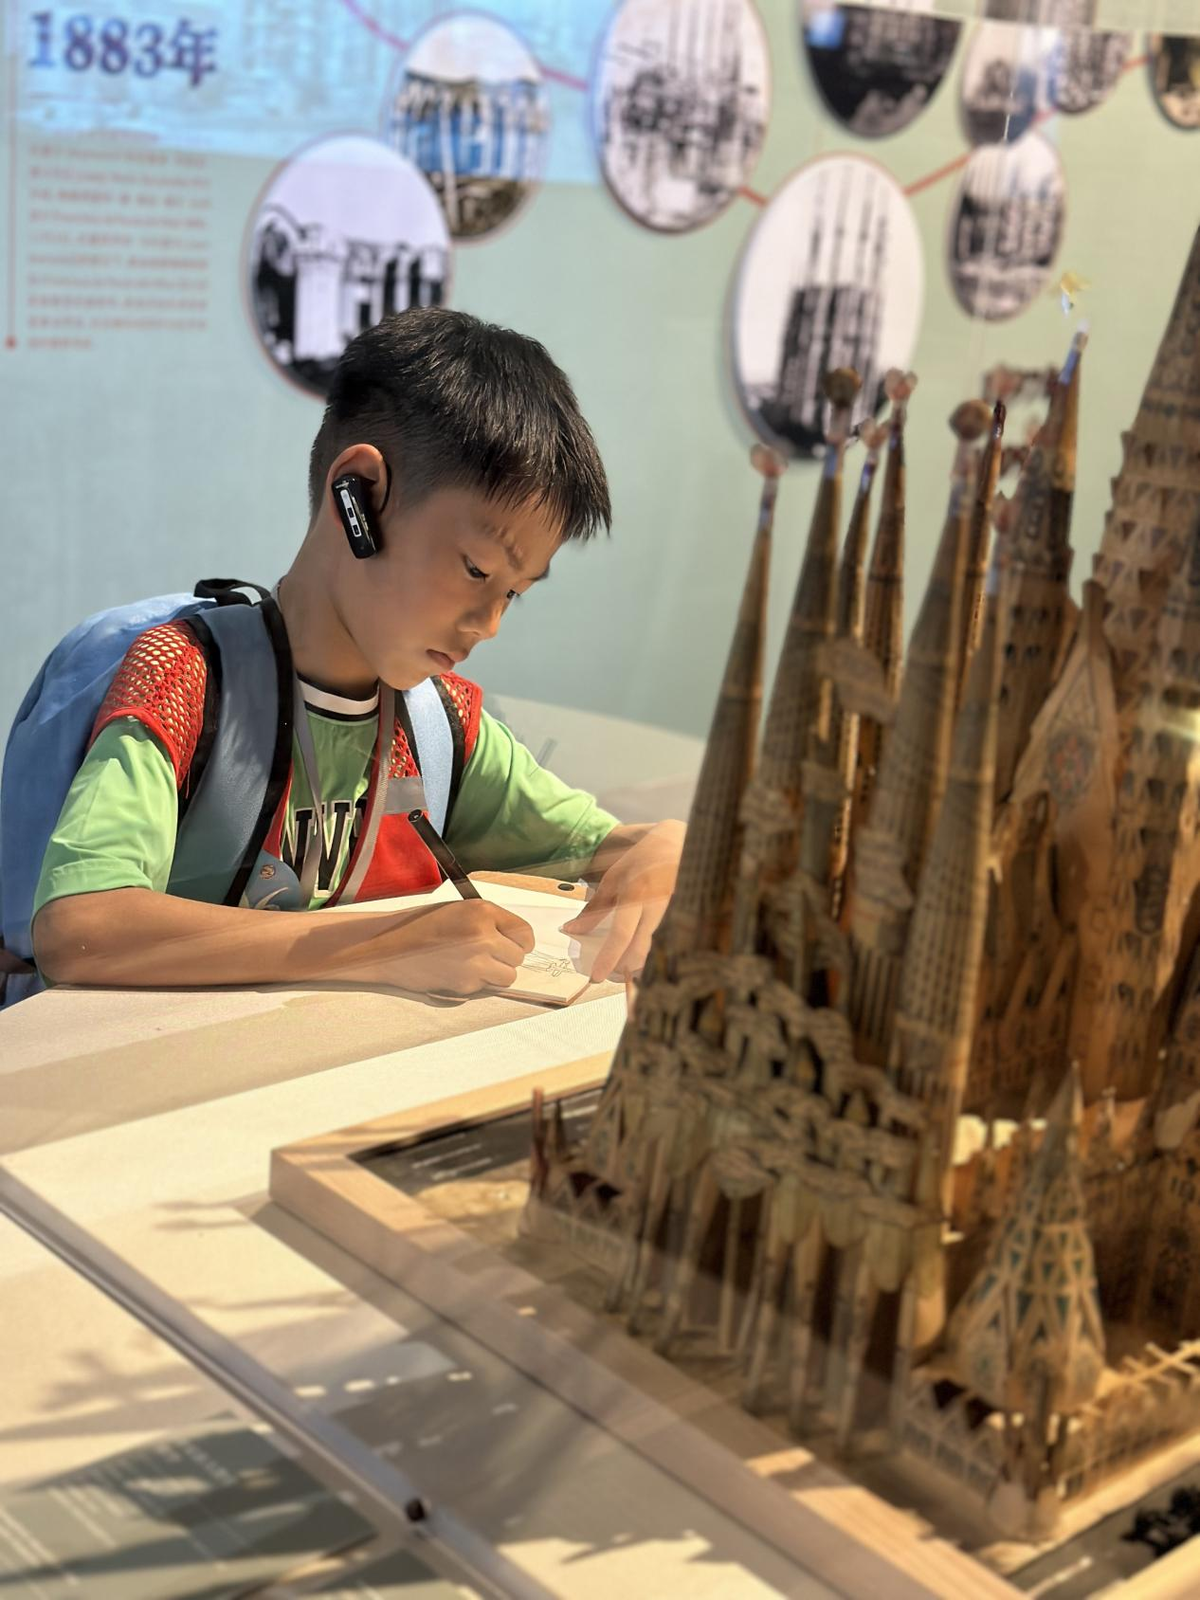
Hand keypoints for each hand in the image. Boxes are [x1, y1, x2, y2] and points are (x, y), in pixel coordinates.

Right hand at [358, 900, 534, 995]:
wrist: (389, 949)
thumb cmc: (422, 926)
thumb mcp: (459, 911)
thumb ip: (490, 922)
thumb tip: (518, 941)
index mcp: (482, 912)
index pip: (525, 932)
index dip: (522, 941)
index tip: (516, 944)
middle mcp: (483, 936)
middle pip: (518, 957)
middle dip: (507, 958)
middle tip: (490, 955)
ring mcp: (475, 963)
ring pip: (508, 977)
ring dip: (497, 974)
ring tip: (476, 965)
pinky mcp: (465, 985)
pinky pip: (486, 988)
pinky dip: (477, 984)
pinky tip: (457, 972)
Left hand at [561, 821, 684, 982]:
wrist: (678, 842)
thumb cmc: (641, 860)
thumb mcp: (613, 879)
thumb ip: (594, 908)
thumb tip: (571, 930)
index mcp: (636, 894)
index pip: (622, 934)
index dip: (609, 957)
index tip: (597, 976)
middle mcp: (657, 905)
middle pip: (641, 946)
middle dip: (626, 966)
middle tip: (611, 978)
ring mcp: (675, 909)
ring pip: (656, 945)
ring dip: (639, 959)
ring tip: (625, 970)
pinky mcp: (685, 913)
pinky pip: (667, 938)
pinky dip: (653, 949)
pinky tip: (644, 956)